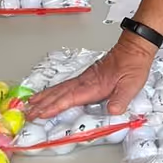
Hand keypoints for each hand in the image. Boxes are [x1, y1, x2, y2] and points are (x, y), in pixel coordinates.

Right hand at [25, 34, 155, 120]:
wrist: (134, 48)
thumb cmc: (133, 66)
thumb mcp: (131, 85)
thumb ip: (121, 99)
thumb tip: (113, 111)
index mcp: (93, 85)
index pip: (69, 98)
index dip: (54, 107)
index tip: (40, 113)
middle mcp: (85, 81)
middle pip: (59, 94)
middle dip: (42, 104)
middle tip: (28, 113)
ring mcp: (84, 78)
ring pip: (60, 88)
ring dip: (44, 97)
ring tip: (31, 103)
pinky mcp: (87, 77)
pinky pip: (65, 85)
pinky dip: (54, 91)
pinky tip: (50, 94)